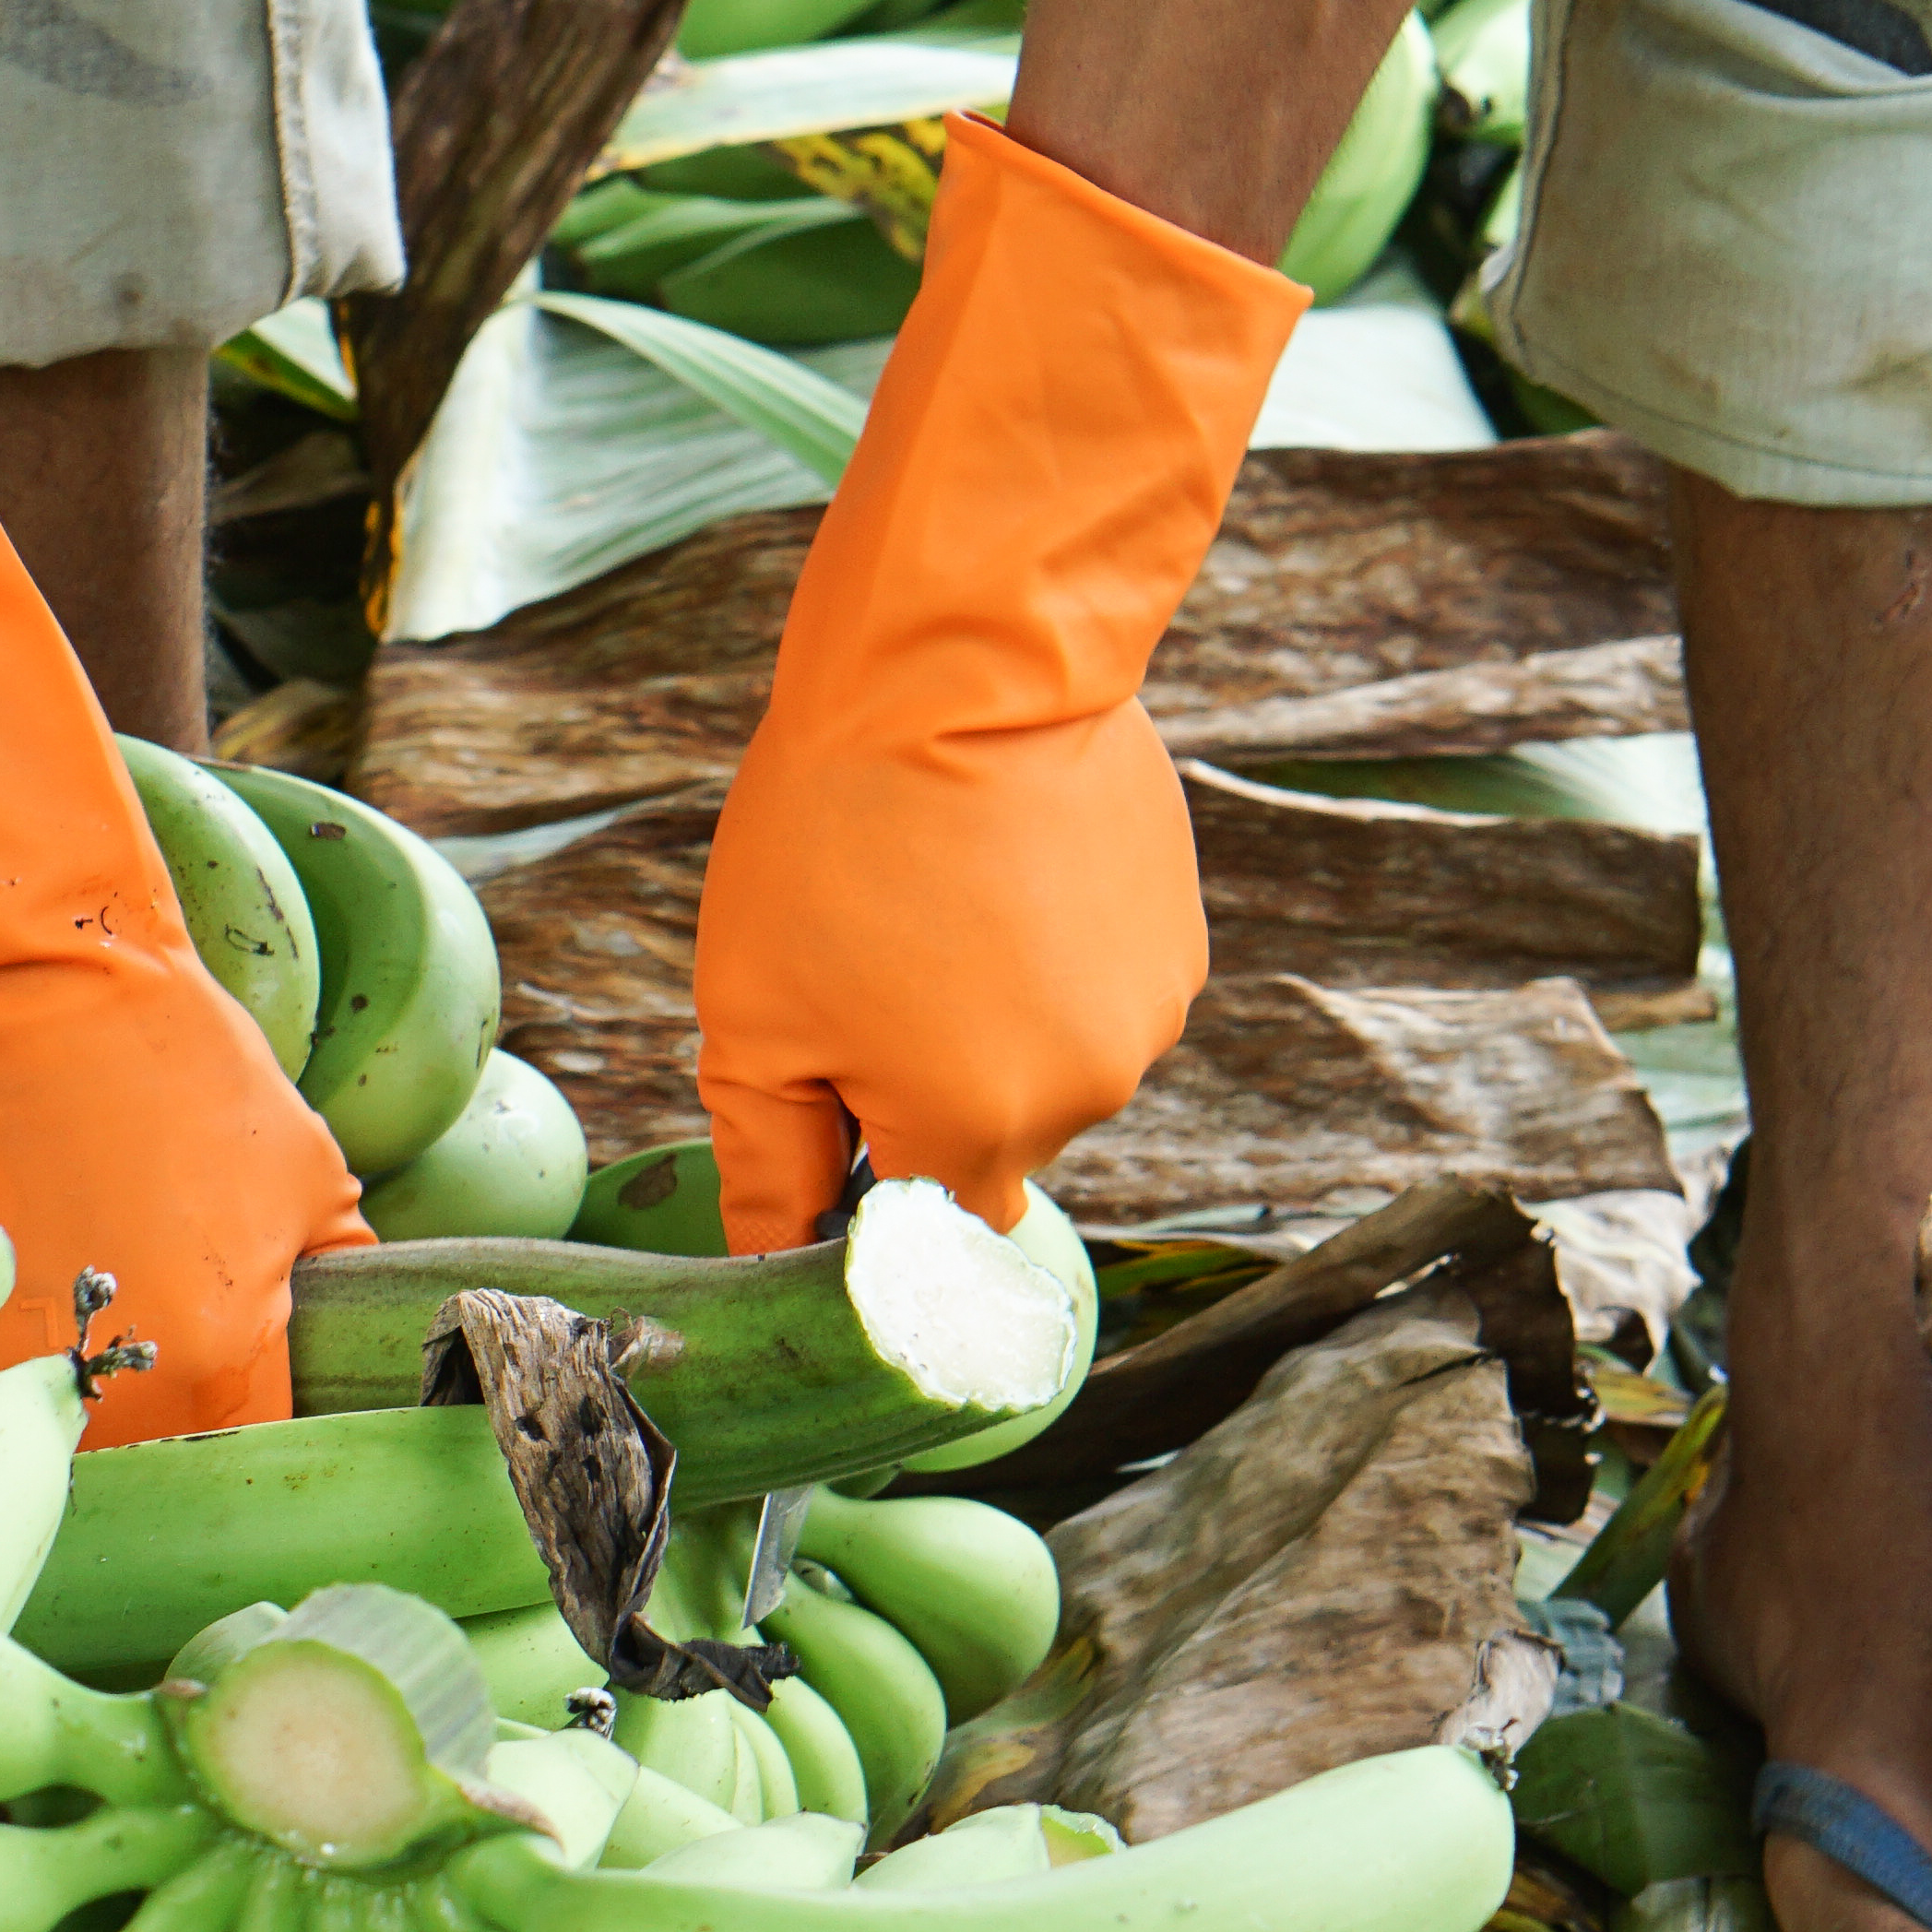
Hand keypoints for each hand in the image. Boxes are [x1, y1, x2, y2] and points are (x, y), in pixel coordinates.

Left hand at [683, 122, 1299, 1253]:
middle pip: (988, 1147)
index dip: (866, 1177)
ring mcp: (1147, 1018)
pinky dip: (1048, 956)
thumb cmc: (834, 839)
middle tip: (864, 965)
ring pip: (1049, 1066)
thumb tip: (771, 1266)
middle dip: (924, 1088)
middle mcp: (1084, 1099)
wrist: (964, 665)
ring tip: (934, 902)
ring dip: (992, 1018)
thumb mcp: (753, 1020)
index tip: (831, 1099)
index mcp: (972, 1135)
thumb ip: (768, 1167)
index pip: (918, 1230)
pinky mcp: (1179, 940)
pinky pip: (1098, 990)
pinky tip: (998, 871)